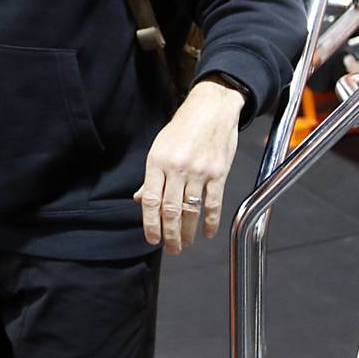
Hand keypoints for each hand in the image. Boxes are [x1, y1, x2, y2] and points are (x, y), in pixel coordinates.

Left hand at [134, 79, 242, 255]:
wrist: (212, 108)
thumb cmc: (182, 127)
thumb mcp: (160, 147)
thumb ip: (151, 177)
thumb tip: (139, 200)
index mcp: (157, 161)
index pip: (151, 200)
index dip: (150, 224)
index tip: (152, 239)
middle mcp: (177, 168)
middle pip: (171, 210)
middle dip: (169, 234)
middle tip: (170, 250)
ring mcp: (199, 171)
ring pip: (191, 211)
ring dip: (187, 232)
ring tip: (185, 244)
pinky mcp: (218, 173)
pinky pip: (213, 203)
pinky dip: (211, 222)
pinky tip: (208, 233)